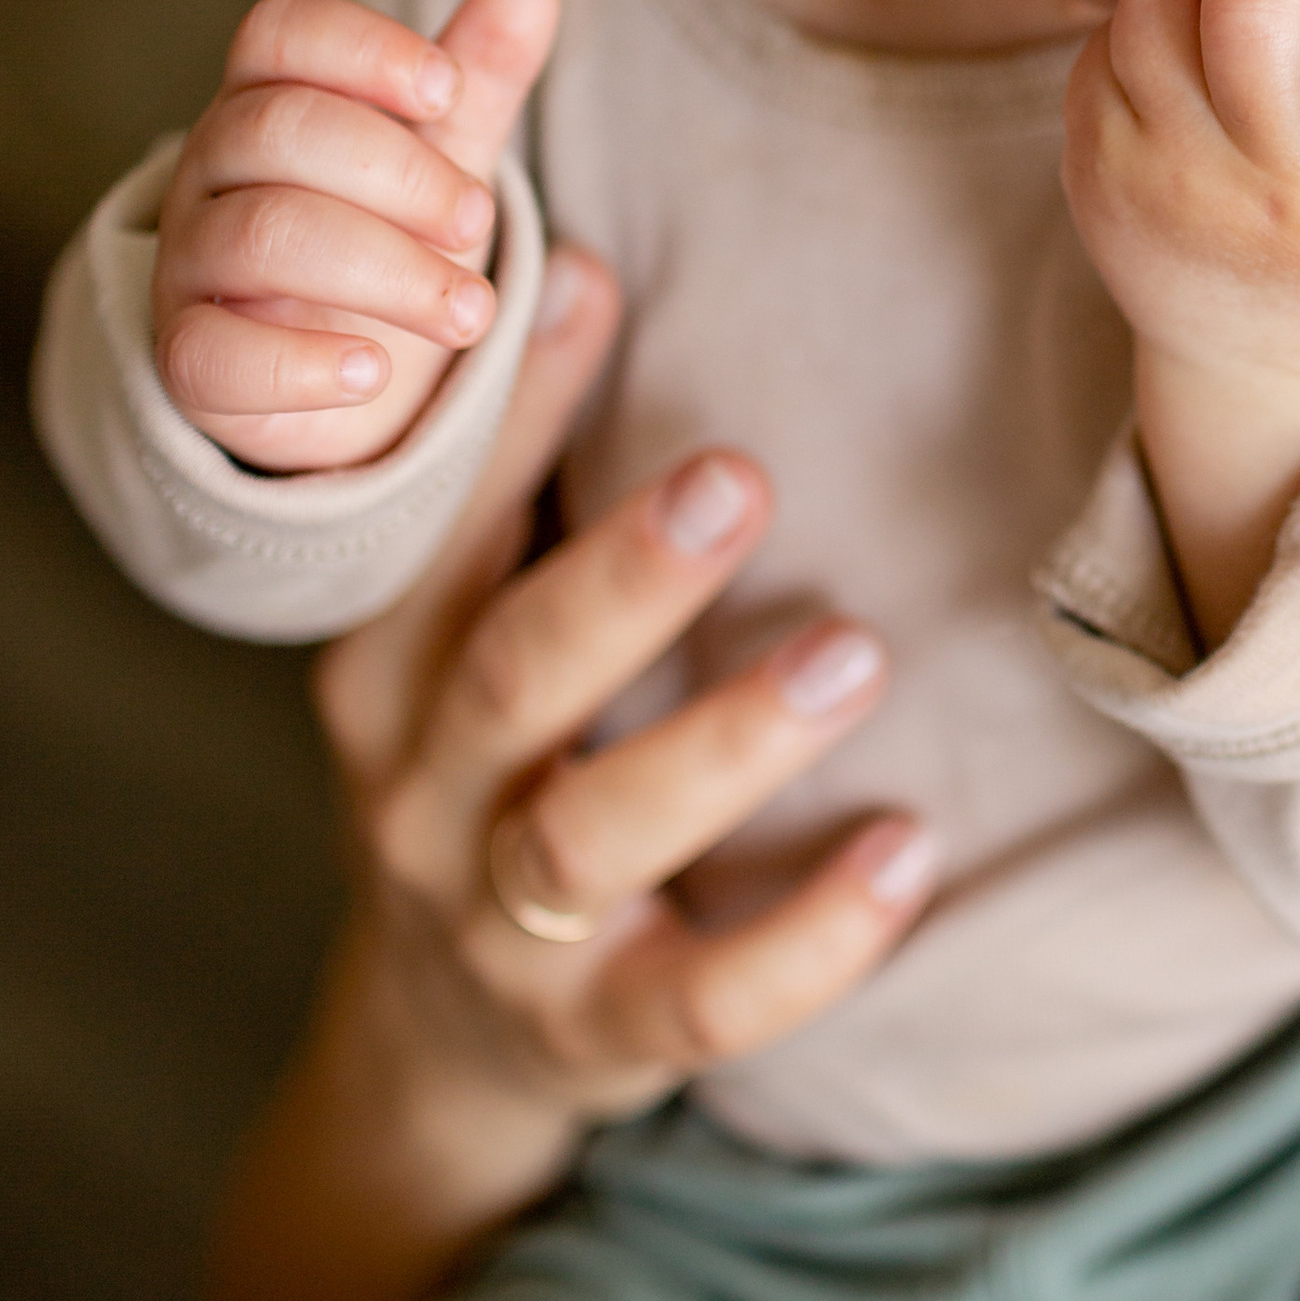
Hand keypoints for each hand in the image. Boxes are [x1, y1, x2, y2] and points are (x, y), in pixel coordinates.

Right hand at [153, 0, 561, 468]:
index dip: (364, 49)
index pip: (278, 32)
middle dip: (401, 174)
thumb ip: (481, 72)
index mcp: (267, 96)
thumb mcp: (445, 148)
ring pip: (261, 235)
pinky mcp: (190, 361)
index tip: (446, 90)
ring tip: (468, 310)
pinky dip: (302, 364)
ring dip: (388, 271)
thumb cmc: (390, 229)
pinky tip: (375, 372)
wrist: (352, 367)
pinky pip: (213, 355)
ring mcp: (190, 264)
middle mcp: (212, 169)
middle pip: (280, 129)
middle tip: (476, 221)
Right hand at [210, 241, 938, 1300]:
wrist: (432, 1043)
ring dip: (728, 741)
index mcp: (388, 675)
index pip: (440, 532)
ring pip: (597, 836)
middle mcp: (423, 800)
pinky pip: (707, 999)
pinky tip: (911, 848)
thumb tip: (580, 257)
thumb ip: (513, 478)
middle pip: (511, 681)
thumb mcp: (461, 630)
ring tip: (853, 651)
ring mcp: (503, 931)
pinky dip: (812, 933)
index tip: (591, 281)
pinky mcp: (599, 1036)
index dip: (508, 413)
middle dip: (622, 580)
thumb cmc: (488, 762)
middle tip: (738, 475)